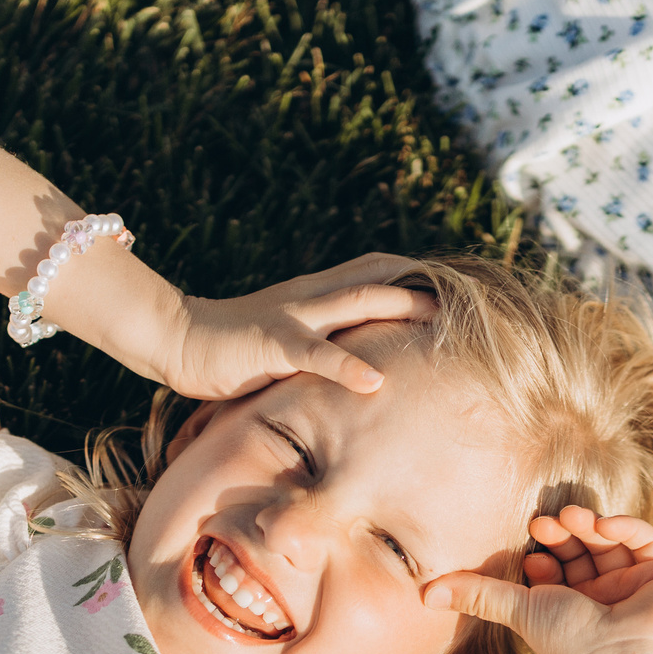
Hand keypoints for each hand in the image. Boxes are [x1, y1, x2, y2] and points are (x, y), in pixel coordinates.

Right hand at [161, 253, 438, 400]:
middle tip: (475, 295)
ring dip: (403, 307)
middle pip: (382, 277)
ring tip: (444, 319)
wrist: (177, 341)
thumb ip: (327, 344)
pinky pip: (315, 352)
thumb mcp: (292, 343)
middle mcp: (314, 297)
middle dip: (428, 284)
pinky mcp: (273, 344)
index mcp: (320, 295)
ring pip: (359, 301)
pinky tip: (373, 380)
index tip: (462, 287)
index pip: (380, 272)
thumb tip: (367, 363)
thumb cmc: (235, 350)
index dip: (421, 275)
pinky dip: (346, 366)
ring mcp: (295, 316)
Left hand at [425, 507, 652, 653]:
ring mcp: (633, 585)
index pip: (556, 567)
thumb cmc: (573, 646)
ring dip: (588, 525)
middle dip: (562, 533)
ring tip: (570, 518)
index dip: (542, 554)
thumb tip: (423, 594)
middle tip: (543, 523)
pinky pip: (643, 539)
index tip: (529, 550)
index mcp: (570, 607)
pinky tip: (602, 524)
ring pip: (609, 541)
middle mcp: (602, 596)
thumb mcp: (519, 611)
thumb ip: (478, 594)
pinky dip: (624, 526)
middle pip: (580, 549)